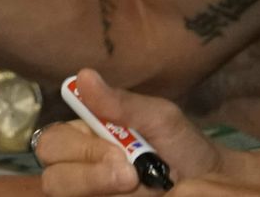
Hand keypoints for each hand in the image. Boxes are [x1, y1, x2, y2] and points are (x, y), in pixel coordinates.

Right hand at [36, 70, 224, 196]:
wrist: (208, 181)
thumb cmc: (182, 145)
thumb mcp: (159, 117)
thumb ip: (121, 103)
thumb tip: (83, 75)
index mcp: (85, 136)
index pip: (52, 142)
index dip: (78, 148)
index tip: (117, 150)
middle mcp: (79, 166)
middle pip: (51, 175)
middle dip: (88, 174)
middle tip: (130, 173)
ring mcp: (87, 192)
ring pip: (60, 193)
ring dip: (98, 188)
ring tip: (137, 185)